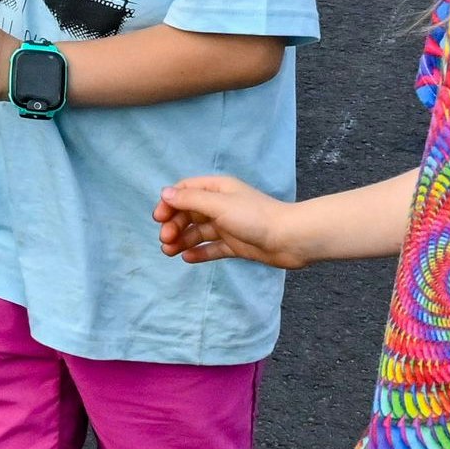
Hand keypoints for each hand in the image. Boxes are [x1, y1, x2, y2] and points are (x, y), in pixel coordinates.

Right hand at [155, 174, 311, 268]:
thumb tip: (164, 194)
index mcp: (217, 189)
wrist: (290, 239)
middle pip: (189, 213)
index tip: (159, 218)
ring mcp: (228, 226)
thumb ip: (190, 200)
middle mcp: (220, 206)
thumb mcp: (219, 205)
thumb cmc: (254, 217)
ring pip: (198, 232)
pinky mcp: (235, 245)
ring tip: (169, 252)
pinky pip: (212, 247)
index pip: (185, 192)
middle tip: (165, 240)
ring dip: (182, 240)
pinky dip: (199, 252)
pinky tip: (187, 258)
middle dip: (174, 225)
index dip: (169, 203)